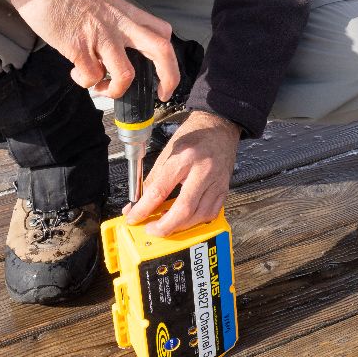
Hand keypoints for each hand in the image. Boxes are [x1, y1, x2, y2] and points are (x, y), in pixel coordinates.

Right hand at [0, 0, 180, 100]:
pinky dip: (84, 81)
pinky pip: (91, 76)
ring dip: (115, 90)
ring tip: (100, 87)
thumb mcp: (100, 3)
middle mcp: (118, 23)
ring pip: (126, 74)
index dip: (170, 56)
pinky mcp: (77, 45)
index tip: (164, 75)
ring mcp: (99, 34)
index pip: (162, 31)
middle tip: (162, 94)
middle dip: (169, 76)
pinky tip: (74, 72)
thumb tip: (112, 51)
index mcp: (125, 11)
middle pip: (160, 49)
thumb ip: (111, 23)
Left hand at [124, 110, 240, 236]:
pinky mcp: (224, 189)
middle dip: (164, 226)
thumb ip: (153, 179)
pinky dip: (195, 221)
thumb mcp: (168, 152)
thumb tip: (139, 202)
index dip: (143, 209)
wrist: (220, 127)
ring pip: (198, 216)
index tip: (133, 218)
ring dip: (180, 227)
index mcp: (184, 158)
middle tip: (150, 230)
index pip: (160, 190)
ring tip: (166, 225)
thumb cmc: (194, 136)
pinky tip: (185, 220)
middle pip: (183, 209)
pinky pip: (210, 213)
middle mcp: (202, 171)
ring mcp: (216, 182)